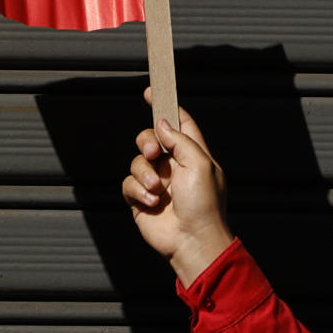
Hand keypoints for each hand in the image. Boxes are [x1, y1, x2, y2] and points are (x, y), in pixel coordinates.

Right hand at [122, 87, 233, 287]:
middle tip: (153, 152)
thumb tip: (161, 124)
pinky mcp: (141, 198)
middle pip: (150, 138)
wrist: (192, 241)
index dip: (165, 106)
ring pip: (137, 161)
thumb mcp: (200, 164)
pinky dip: (138, 190)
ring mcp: (157, 182)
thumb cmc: (204, 205)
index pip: (178, 123)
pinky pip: (128, 183)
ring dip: (144, 173)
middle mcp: (174, 165)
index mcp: (193, 154)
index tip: (150, 91)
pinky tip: (151, 202)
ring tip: (156, 190)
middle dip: (146, 141)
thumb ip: (180, 139)